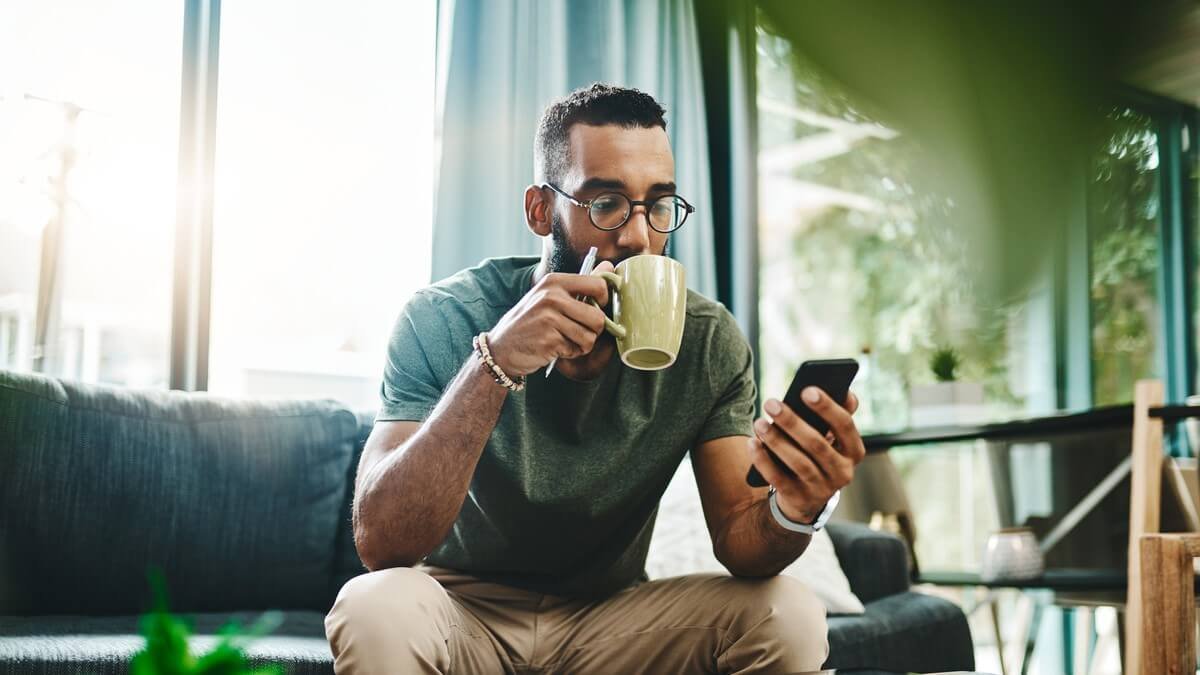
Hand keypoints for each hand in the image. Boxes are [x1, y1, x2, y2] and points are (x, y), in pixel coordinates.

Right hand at [486, 261, 614, 376]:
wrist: (501, 347)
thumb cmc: (530, 321)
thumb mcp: (550, 296)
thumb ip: (580, 284)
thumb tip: (609, 266)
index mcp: (554, 281)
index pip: (598, 285)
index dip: (604, 301)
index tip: (596, 308)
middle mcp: (551, 297)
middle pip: (598, 318)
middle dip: (594, 331)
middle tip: (579, 332)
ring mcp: (549, 319)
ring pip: (590, 337)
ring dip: (582, 345)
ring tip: (565, 340)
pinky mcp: (548, 340)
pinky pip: (576, 350)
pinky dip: (570, 353)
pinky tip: (555, 348)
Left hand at [747, 388, 864, 523]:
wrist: (806, 498)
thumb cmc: (818, 454)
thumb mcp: (831, 438)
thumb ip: (838, 415)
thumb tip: (847, 392)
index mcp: (854, 451)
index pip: (845, 426)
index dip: (827, 407)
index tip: (806, 390)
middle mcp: (843, 472)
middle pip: (817, 444)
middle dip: (792, 422)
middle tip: (771, 403)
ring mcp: (822, 489)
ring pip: (798, 462)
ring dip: (776, 440)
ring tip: (759, 422)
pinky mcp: (799, 500)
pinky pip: (778, 479)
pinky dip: (764, 460)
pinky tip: (752, 443)